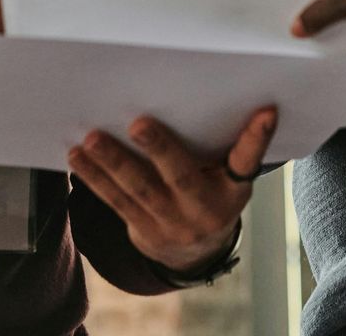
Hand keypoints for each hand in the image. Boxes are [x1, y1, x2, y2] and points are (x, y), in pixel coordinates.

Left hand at [67, 106, 276, 275]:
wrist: (195, 253)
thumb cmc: (212, 194)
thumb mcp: (228, 175)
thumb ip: (228, 145)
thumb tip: (231, 94)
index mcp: (233, 191)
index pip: (246, 162)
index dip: (257, 137)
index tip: (266, 111)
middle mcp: (204, 210)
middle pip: (182, 177)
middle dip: (160, 149)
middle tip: (139, 123)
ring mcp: (171, 224)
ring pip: (139, 191)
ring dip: (112, 164)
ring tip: (91, 139)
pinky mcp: (142, 231)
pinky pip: (116, 203)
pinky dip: (95, 179)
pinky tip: (78, 158)